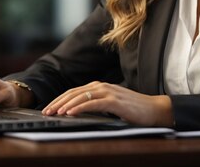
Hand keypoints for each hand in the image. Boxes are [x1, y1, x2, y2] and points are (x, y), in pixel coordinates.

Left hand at [42, 81, 173, 126]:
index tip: (48, 108)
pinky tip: (71, 113)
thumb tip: (77, 112)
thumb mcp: (110, 106)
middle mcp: (101, 86)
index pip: (74, 91)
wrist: (154, 110)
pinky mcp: (114, 101)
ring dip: (66, 104)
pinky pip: (93, 103)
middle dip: (58, 102)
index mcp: (99, 87)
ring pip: (81, 96)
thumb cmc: (133, 110)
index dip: (59, 99)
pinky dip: (80, 107)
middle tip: (46, 111)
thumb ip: (96, 105)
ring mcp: (108, 92)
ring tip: (55, 112)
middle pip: (73, 92)